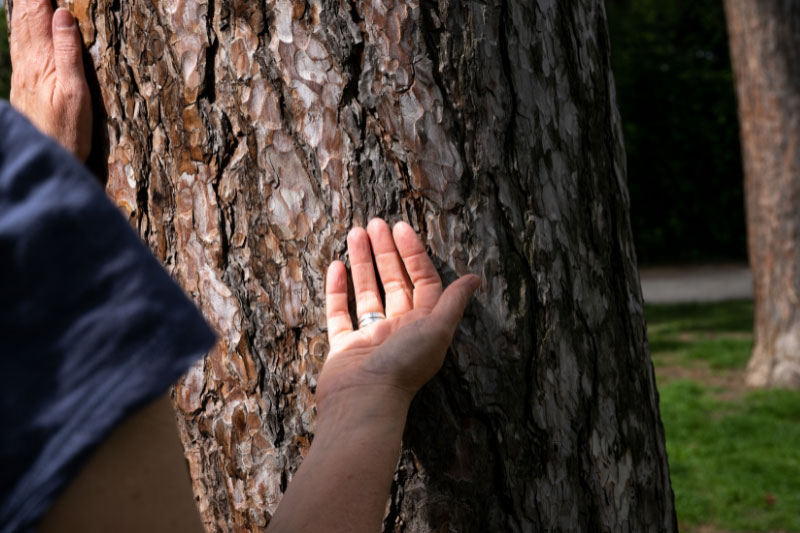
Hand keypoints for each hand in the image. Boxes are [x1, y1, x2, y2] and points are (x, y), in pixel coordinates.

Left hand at [9, 1, 91, 160]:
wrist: (45, 160)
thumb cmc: (67, 132)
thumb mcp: (76, 92)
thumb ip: (68, 53)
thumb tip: (62, 14)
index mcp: (41, 62)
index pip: (36, 17)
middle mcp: (26, 65)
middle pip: (23, 22)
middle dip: (29, 1)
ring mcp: (22, 77)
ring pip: (18, 35)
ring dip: (22, 12)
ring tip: (27, 0)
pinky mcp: (23, 88)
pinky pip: (19, 49)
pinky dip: (20, 31)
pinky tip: (22, 31)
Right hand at [318, 218, 479, 411]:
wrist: (363, 402)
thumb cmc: (403, 365)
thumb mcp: (436, 329)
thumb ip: (453, 302)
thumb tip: (476, 278)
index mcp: (424, 325)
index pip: (422, 281)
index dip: (414, 254)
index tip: (400, 228)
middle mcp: (399, 329)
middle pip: (394, 282)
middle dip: (386, 251)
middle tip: (375, 222)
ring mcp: (370, 337)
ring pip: (367, 292)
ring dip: (362, 262)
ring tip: (355, 232)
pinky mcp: (344, 346)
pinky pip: (340, 312)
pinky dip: (338, 289)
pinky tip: (336, 265)